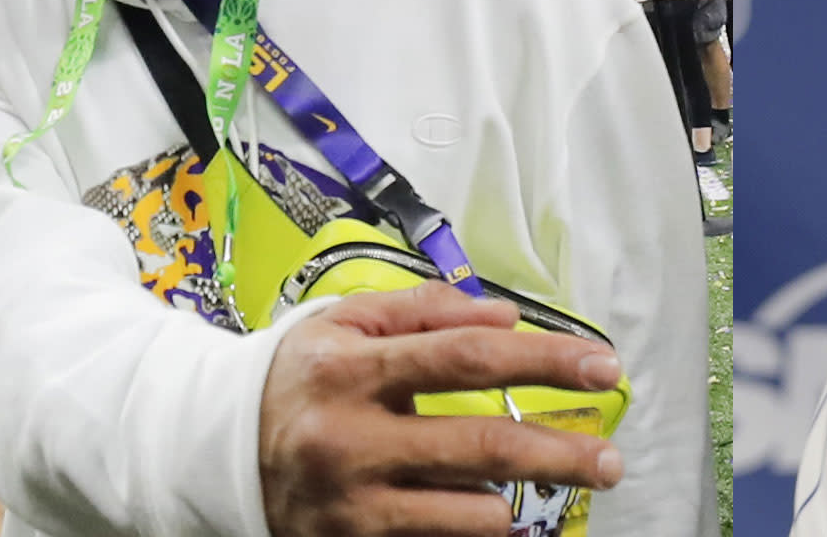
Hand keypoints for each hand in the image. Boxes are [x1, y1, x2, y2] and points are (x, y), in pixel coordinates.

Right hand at [260, 283, 625, 536]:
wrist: (216, 449)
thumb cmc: (300, 376)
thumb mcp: (346, 322)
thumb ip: (425, 311)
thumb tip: (505, 316)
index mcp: (350, 369)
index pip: (469, 358)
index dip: (544, 363)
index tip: (602, 368)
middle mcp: (350, 440)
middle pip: (483, 446)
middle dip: (561, 454)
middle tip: (610, 461)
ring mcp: (351, 504)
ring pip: (469, 512)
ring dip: (513, 498)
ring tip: (525, 482)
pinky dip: (477, 530)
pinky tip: (493, 514)